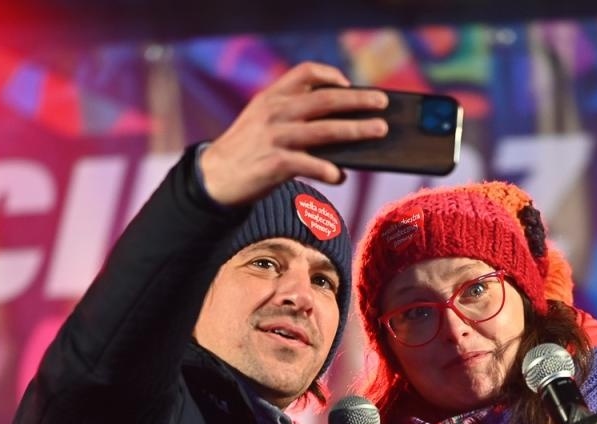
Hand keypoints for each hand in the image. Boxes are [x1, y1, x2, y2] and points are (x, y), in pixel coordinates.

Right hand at [198, 62, 387, 204]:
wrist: (214, 177)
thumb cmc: (246, 150)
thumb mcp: (260, 120)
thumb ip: (290, 115)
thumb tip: (337, 126)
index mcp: (272, 98)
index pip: (304, 72)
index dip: (330, 75)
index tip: (349, 84)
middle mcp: (275, 113)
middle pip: (325, 100)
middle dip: (358, 100)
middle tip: (382, 103)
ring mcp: (275, 138)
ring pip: (324, 131)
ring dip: (356, 130)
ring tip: (379, 130)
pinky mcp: (274, 164)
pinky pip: (309, 164)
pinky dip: (328, 170)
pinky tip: (340, 176)